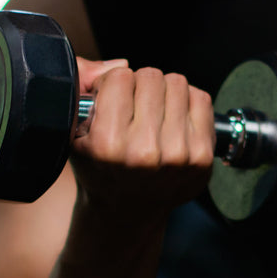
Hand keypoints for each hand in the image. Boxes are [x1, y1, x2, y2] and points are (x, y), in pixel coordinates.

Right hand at [71, 58, 214, 216]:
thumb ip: (82, 88)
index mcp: (108, 145)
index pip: (120, 77)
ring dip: (164, 93)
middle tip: (134, 109)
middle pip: (151, 76)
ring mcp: (178, 156)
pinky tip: (173, 122)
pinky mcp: (202, 158)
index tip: (112, 101)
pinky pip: (201, 99)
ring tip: (153, 116)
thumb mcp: (74, 133)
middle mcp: (145, 152)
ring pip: (177, 83)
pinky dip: (187, 103)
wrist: (126, 212)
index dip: (113, 84)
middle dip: (140, 87)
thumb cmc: (100, 168)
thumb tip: (117, 65)